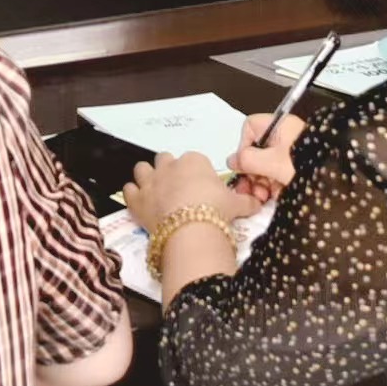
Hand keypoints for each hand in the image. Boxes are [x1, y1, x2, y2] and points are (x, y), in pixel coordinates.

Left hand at [121, 152, 254, 232]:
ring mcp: (150, 180)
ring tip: (156, 192)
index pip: (193, 159)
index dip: (195, 173)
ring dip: (147, 178)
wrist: (192, 227)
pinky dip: (133, 194)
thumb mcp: (237, 205)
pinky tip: (140, 203)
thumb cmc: (216, 210)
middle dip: (169, 171)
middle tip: (178, 189)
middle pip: (164, 159)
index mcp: (194, 161)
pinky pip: (128, 189)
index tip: (200, 187)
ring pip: (142, 169)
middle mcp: (169, 165)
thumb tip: (258, 203)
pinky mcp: (136, 198)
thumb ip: (246, 202)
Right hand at [230, 113, 306, 205]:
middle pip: (257, 151)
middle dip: (252, 172)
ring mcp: (291, 153)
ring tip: (262, 197)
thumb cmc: (305, 165)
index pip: (250, 127)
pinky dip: (274, 187)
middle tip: (251, 188)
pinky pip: (278, 175)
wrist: (334, 183)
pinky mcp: (296, 169)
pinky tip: (274, 198)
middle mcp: (284, 137)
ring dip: (261, 183)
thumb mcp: (272, 162)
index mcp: (280, 126)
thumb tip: (232, 160)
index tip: (246, 163)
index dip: (244, 144)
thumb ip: (248, 160)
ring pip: (266, 166)